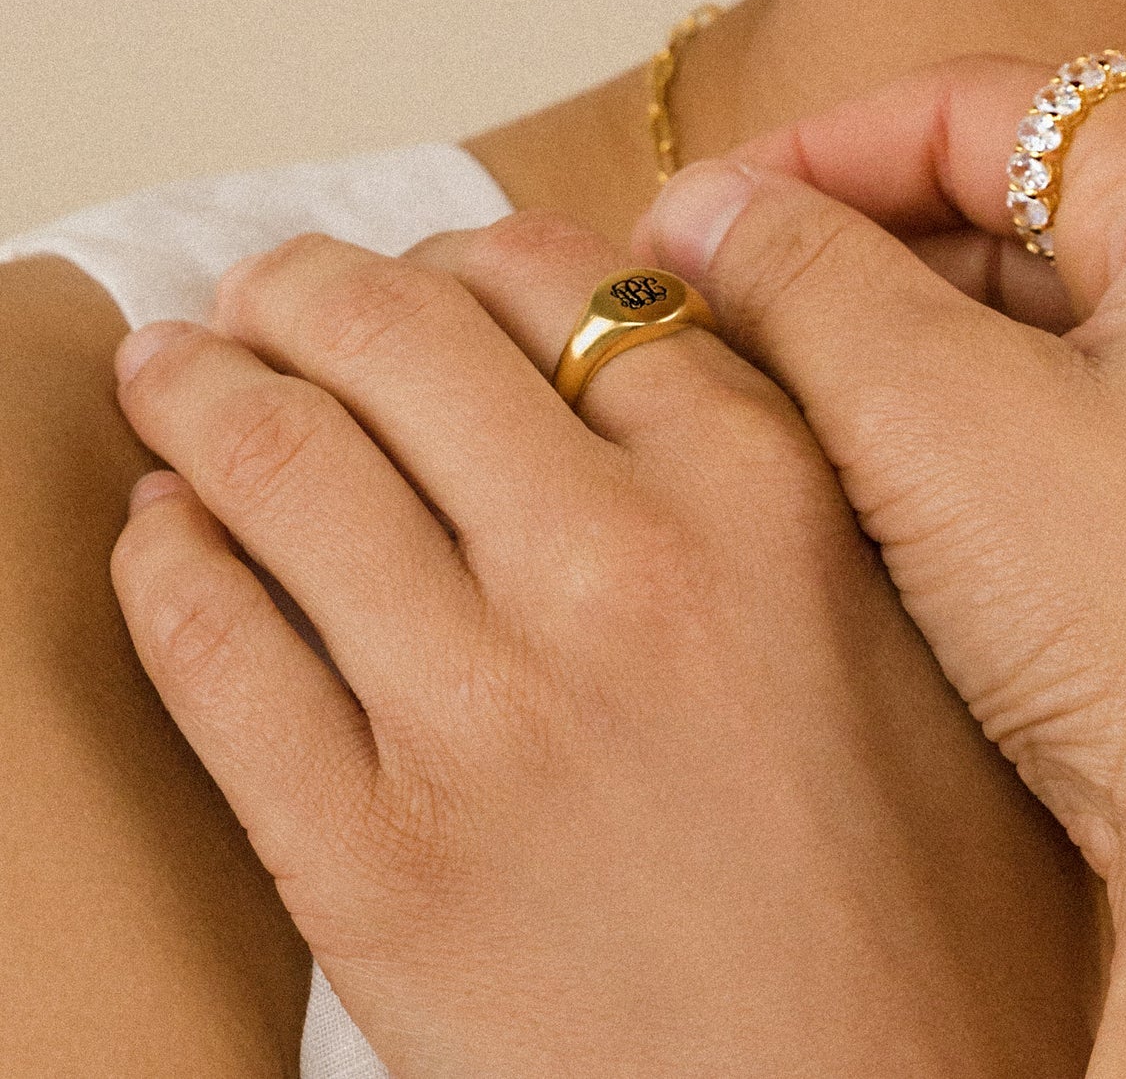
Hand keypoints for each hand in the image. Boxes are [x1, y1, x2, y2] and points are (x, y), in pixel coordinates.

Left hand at [107, 212, 1094, 1077]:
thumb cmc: (933, 902)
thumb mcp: (930, 631)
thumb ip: (801, 467)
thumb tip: (649, 345)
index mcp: (770, 500)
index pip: (570, 283)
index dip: (479, 252)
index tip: (438, 263)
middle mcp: (620, 575)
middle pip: (400, 342)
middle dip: (311, 287)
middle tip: (272, 284)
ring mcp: (480, 719)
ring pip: (279, 468)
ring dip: (202, 388)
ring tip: (178, 364)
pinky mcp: (370, 869)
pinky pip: (210, 651)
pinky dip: (164, 560)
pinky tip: (166, 528)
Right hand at [633, 54, 1125, 1075]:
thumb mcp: (932, 417)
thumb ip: (800, 277)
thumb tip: (704, 210)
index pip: (984, 110)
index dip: (813, 154)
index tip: (697, 221)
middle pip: (1025, 213)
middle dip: (861, 261)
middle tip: (731, 322)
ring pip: (1066, 324)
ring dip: (922, 352)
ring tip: (798, 413)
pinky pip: (1115, 418)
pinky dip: (1002, 431)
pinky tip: (908, 492)